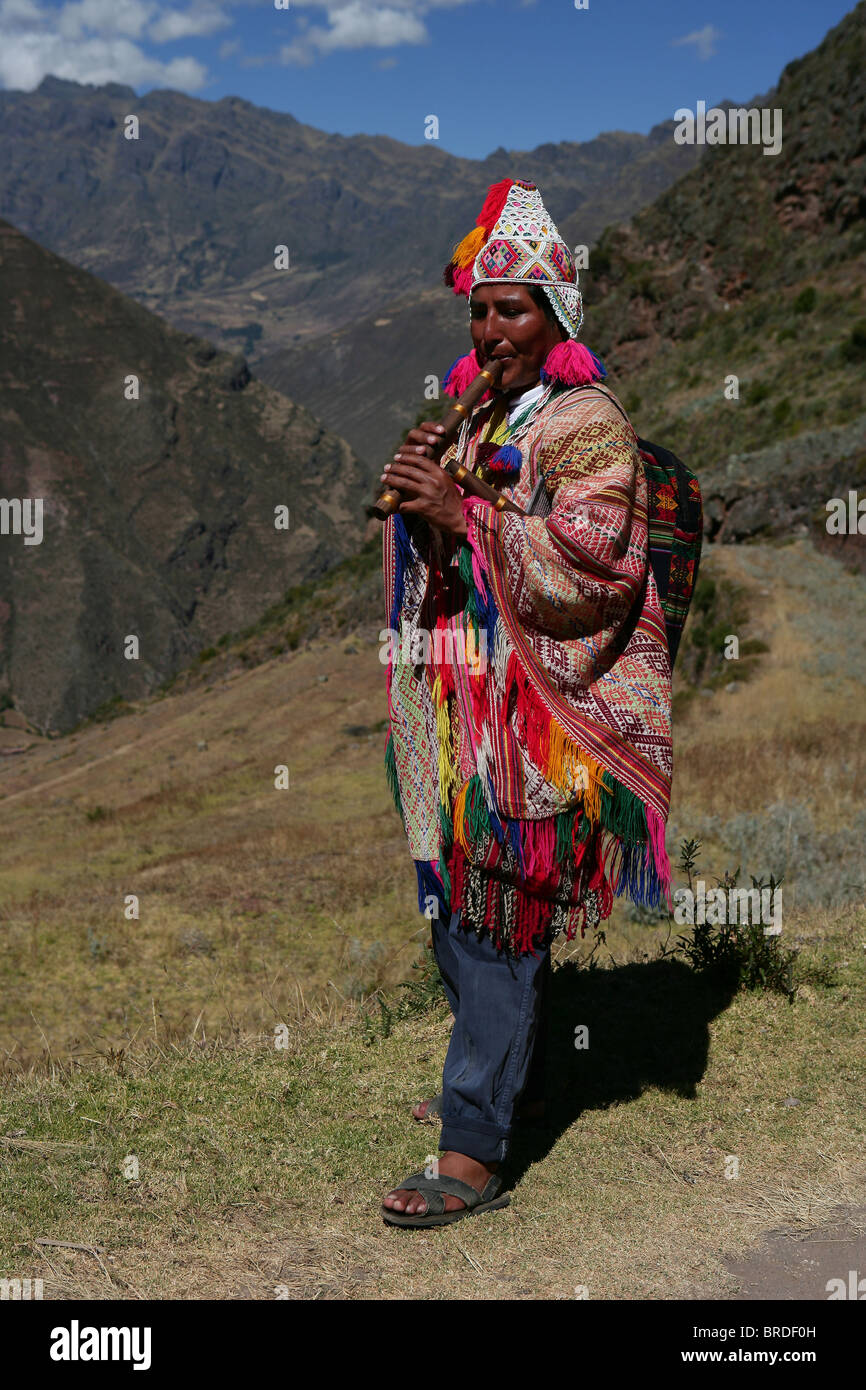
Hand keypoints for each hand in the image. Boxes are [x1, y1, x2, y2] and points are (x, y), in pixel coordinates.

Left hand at [381, 421, 467, 538]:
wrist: (461, 518)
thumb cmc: (453, 501)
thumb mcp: (447, 482)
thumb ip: (435, 475)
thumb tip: (421, 468)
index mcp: (439, 473)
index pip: (420, 460)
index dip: (406, 457)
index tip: (397, 457)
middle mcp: (433, 481)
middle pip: (409, 470)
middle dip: (395, 467)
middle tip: (387, 467)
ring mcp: (428, 494)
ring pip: (404, 483)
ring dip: (392, 480)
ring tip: (384, 478)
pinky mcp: (424, 508)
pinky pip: (405, 505)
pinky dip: (397, 505)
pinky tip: (392, 505)